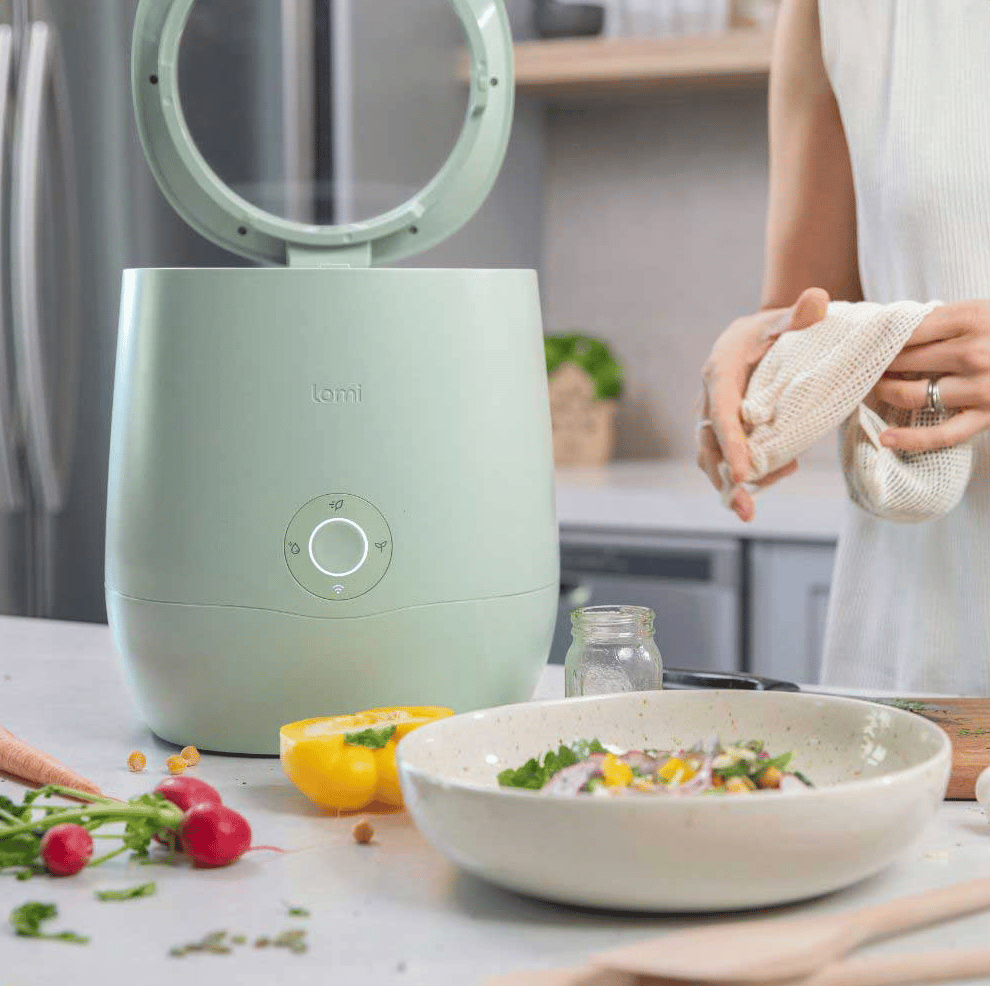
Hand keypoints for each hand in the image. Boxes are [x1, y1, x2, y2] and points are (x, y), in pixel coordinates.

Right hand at [698, 287, 830, 521]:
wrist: (760, 335)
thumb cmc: (773, 327)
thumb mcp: (783, 319)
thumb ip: (798, 314)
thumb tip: (818, 299)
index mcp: (720, 372)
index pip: (722, 411)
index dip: (731, 443)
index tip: (745, 470)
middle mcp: (710, 397)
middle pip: (708, 444)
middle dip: (724, 477)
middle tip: (744, 508)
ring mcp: (714, 417)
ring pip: (711, 457)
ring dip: (729, 484)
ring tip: (752, 507)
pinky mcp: (725, 431)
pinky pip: (724, 459)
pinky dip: (740, 478)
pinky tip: (768, 483)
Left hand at [873, 301, 989, 451]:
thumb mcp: (979, 312)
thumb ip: (940, 320)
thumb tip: (888, 329)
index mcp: (972, 318)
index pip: (907, 331)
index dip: (880, 341)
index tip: (864, 346)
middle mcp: (975, 352)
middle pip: (905, 362)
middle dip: (879, 366)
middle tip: (865, 368)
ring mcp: (982, 387)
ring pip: (913, 395)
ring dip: (886, 392)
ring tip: (876, 388)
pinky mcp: (988, 416)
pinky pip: (942, 434)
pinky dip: (911, 439)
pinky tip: (886, 439)